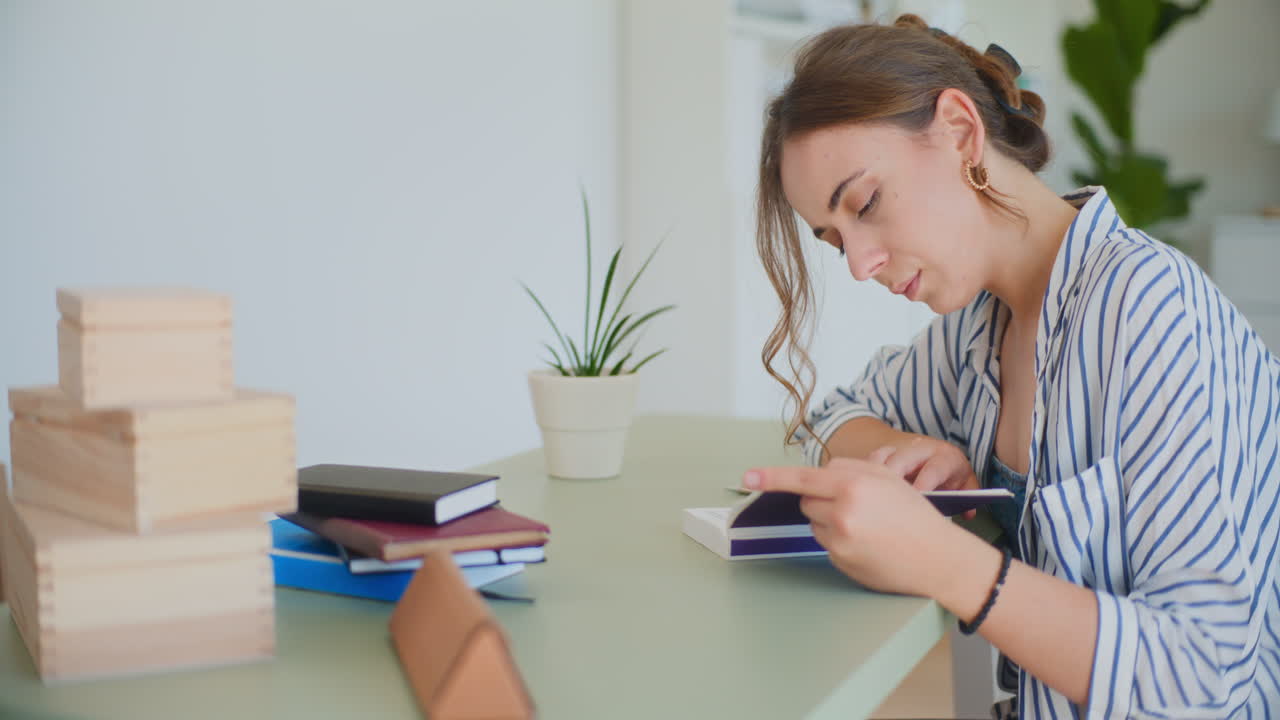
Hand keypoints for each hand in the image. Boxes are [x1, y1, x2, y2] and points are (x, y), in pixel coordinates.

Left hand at [742, 458, 966, 597]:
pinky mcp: (840, 561)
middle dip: (822, 500)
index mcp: (853, 485)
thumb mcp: (889, 479)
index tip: (747, 478)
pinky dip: (839, 541)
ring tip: (866, 527)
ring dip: (830, 521)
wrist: (938, 558)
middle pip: (806, 500)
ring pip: (814, 522)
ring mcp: (839, 539)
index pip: (802, 478)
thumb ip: (851, 469)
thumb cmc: (915, 516)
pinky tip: (866, 544)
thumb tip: (818, 475)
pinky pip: (825, 543)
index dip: (772, 477)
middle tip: (856, 506)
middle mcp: (842, 512)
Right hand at [866, 435, 978, 517]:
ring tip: (869, 498)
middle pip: (902, 459)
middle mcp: (921, 449)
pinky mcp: (882, 454)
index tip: (918, 497)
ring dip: (873, 477)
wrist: (934, 454)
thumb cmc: (950, 474)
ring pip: (881, 458)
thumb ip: (968, 499)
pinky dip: (862, 475)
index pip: (934, 468)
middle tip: (887, 500)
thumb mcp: (964, 483)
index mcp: (945, 456)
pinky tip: (861, 492)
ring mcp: (899, 449)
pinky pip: (868, 461)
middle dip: (893, 478)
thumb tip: (968, 514)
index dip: (925, 483)